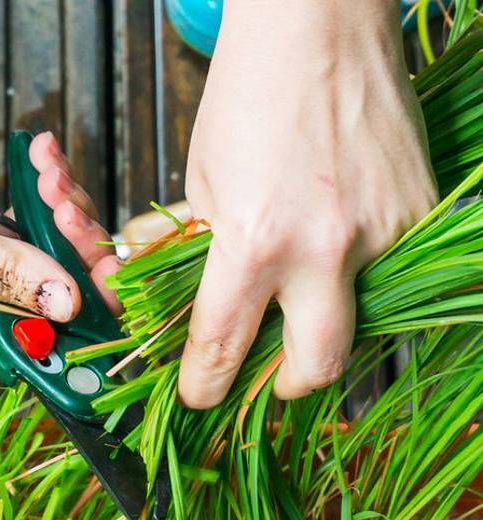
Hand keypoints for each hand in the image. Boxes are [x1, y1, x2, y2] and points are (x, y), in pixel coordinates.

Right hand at [0, 130, 119, 372]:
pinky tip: (36, 160)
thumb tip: (70, 303)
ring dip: (55, 208)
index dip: (91, 306)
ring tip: (44, 164)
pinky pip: (17, 232)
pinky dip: (33, 198)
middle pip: (56, 298)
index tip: (109, 258)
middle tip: (63, 195)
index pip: (52, 342)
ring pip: (42, 258)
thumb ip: (7, 275)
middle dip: (73, 243)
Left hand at [178, 0, 436, 406]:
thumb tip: (189, 304)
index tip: (199, 394)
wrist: (319, 25)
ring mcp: (383, 233)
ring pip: (365, 331)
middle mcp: (324, 248)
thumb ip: (204, 256)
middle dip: (285, 386)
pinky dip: (363, 288)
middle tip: (269, 376)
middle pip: (315, 369)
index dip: (204, 386)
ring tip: (303, 313)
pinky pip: (394, 281)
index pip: (223, 348)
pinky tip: (339, 258)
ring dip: (329, 339)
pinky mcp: (418, 214)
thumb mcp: (203, 186)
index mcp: (254, 242)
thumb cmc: (248, 99)